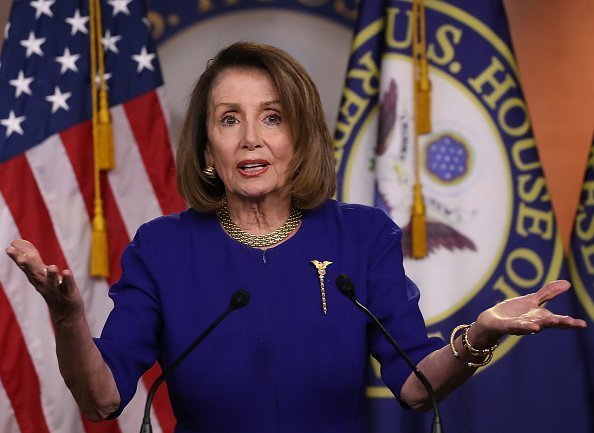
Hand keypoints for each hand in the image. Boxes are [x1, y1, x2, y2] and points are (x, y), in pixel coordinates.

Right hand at [5, 239, 83, 324]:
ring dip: (51, 275)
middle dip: (28, 266)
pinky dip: (67, 280)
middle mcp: (43, 283)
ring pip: (52, 281)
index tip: (9, 249)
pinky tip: (66, 272)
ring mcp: (56, 289)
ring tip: (52, 266)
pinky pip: (67, 286)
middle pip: (34, 274)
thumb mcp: (39, 273)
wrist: (65, 312)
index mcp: (36, 277)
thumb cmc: (51, 289)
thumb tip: (16, 242)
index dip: (17, 258)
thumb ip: (31, 258)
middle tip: (21, 259)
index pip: (25, 266)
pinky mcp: (68, 293)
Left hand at [472, 280, 586, 343]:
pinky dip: (524, 326)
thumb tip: (568, 283)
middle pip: (549, 323)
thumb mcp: (532, 300)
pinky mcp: (507, 326)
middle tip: (576, 324)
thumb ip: (549, 293)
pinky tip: (533, 327)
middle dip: (562, 323)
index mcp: (540, 317)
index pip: (557, 320)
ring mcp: (520, 325)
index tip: (583, 324)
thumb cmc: (513, 312)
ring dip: (544, 323)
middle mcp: (533, 323)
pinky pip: (516, 326)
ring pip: (534, 325)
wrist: (491, 321)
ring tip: (555, 320)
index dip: (569, 322)